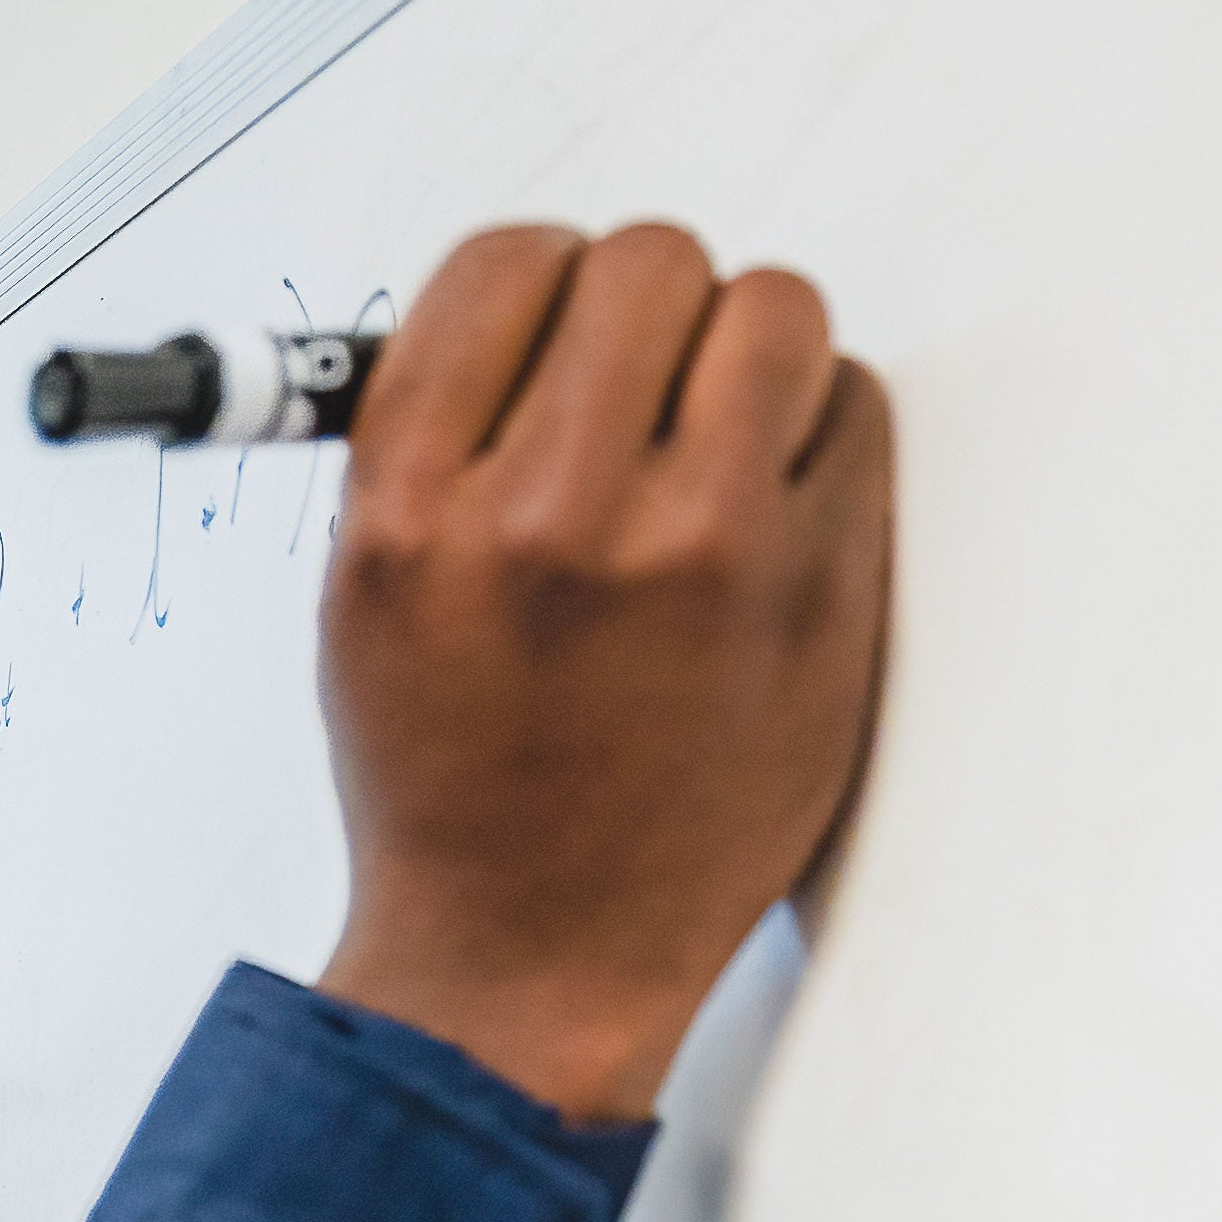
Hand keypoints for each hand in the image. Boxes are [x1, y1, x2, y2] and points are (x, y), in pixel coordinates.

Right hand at [317, 222, 893, 1126]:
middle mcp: (551, 519)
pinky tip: (768, 509)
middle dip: (646, 310)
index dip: (540, 281)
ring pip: (774, 309)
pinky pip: (856, 411)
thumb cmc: (453, 789)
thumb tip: (525, 313)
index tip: (552, 326)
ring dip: (747, 352)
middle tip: (639, 387)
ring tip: (712, 437)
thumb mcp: (366, 607)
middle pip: (650, 263)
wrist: (532, 958)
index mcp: (412, 517)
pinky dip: (819, 435)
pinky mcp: (817, 592)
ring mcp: (699, 553)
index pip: (503, 265)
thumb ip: (432, 451)